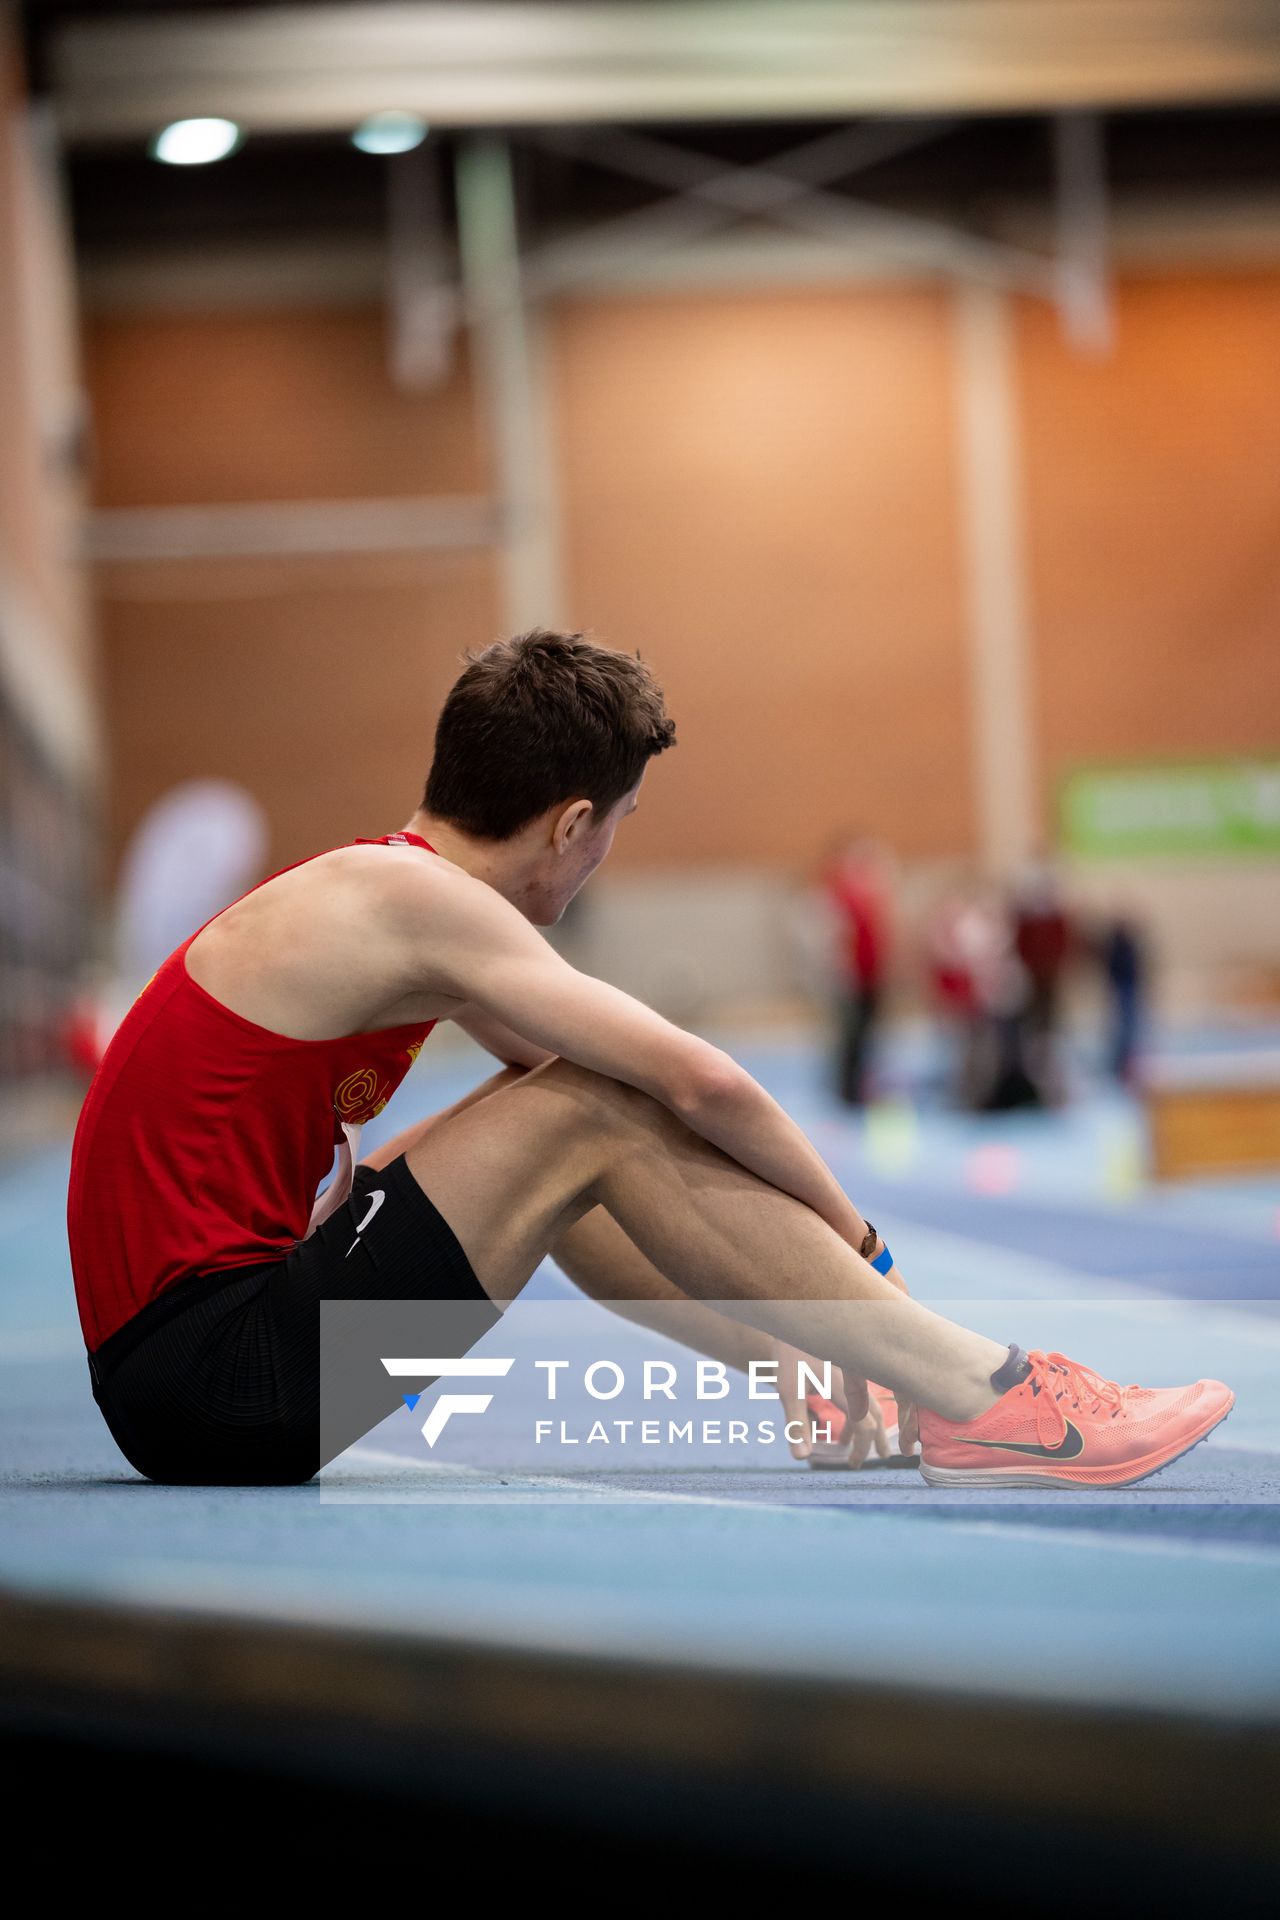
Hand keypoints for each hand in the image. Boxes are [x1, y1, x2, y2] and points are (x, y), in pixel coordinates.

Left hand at [771, 1343, 891, 1468]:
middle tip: (876, 1458)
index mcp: (844, 1389)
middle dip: (875, 1438)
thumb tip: (801, 1457)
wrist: (791, 1313)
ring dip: (866, 1425)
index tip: (851, 1464)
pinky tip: (837, 1414)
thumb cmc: (788, 1352)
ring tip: (849, 1444)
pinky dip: (856, 1408)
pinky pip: (859, 1390)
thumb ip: (797, 1424)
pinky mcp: (844, 1363)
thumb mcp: (788, 1390)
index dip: (860, 1447)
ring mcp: (850, 1370)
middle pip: (874, 1414)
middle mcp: (853, 1379)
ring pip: (869, 1401)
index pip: (863, 1425)